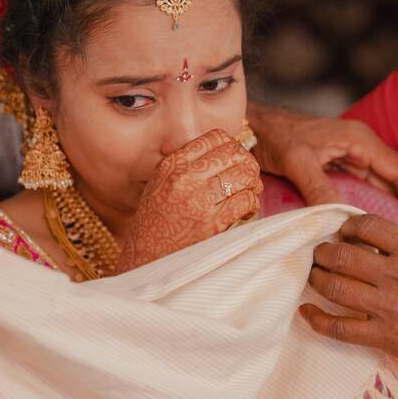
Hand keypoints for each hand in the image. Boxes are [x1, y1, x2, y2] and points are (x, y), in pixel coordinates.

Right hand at [115, 129, 262, 271]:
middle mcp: (184, 177)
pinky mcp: (212, 223)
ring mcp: (198, 200)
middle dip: (248, 164)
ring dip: (253, 184)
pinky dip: (252, 204)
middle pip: (234, 153)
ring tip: (248, 196)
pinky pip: (246, 200)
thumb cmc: (155, 225)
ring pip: (245, 174)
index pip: (215, 137)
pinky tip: (245, 212)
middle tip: (248, 180)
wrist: (144, 261)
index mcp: (172, 165)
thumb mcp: (160, 185)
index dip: (233, 147)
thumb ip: (186, 167)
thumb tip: (228, 153)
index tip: (234, 162)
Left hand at [247, 103, 397, 215]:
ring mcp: (348, 158)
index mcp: (360, 139)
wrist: (251, 128)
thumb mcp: (297, 161)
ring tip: (392, 241)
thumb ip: (320, 188)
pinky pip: (358, 191)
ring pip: (376, 189)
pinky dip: (364, 209)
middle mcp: (360, 148)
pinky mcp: (336, 169)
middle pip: (392, 182)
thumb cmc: (274, 135)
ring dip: (385, 212)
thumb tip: (340, 220)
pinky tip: (364, 230)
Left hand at [301, 214, 397, 398]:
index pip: (368, 225)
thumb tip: (377, 242)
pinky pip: (338, 327)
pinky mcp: (384, 337)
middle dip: (324, 251)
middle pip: (343, 255)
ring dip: (317, 278)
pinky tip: (307, 311)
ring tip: (314, 273)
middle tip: (320, 252)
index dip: (348, 225)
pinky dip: (317, 319)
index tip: (343, 230)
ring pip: (334, 287)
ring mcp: (389, 307)